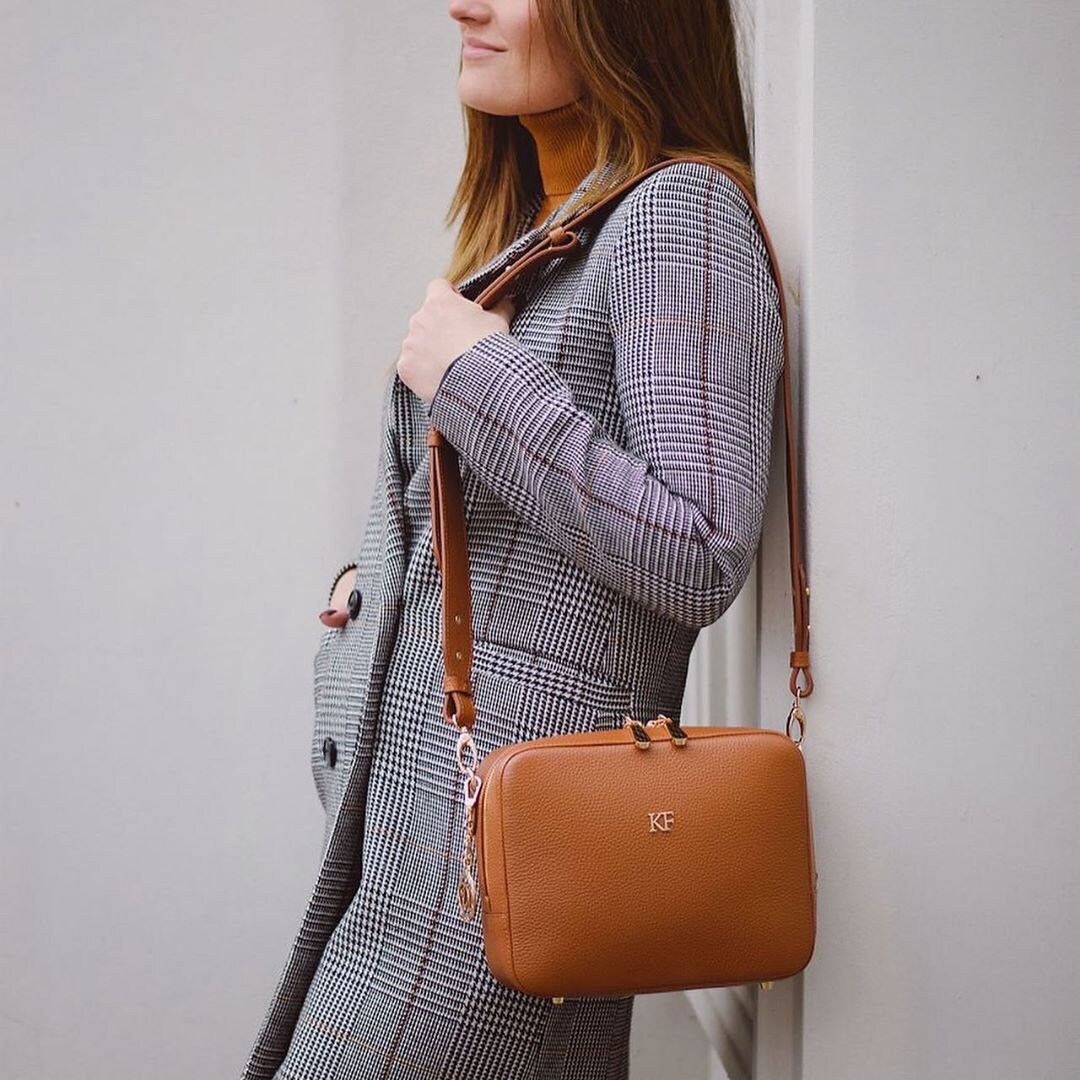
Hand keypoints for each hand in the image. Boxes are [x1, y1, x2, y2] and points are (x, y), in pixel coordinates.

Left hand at [396, 278, 517, 405]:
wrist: (478, 382)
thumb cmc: (487, 349)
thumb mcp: (499, 321)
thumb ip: (500, 306)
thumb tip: (508, 300)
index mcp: (440, 302)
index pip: (438, 287)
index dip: (450, 297)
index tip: (459, 309)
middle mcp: (419, 319)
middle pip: (427, 317)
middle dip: (440, 327)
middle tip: (459, 343)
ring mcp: (410, 344)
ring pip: (417, 342)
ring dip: (429, 349)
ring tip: (450, 364)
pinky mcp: (405, 367)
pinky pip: (411, 365)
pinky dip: (422, 371)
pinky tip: (439, 377)